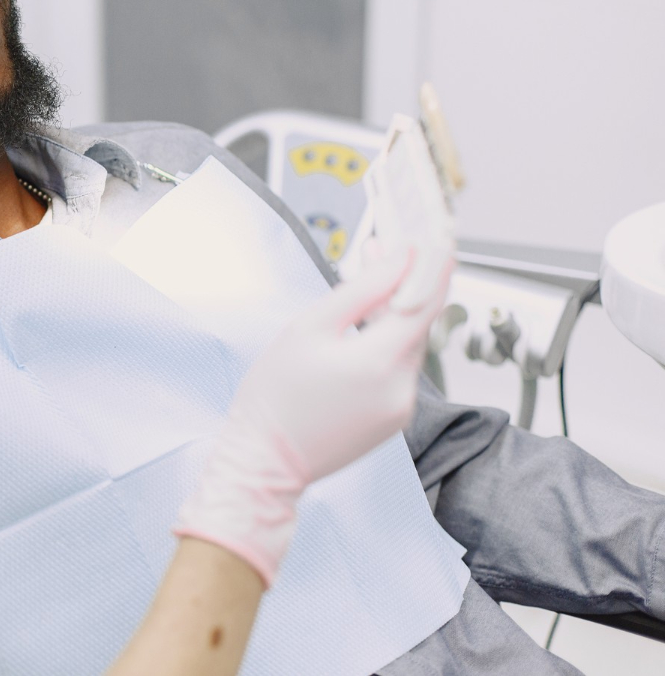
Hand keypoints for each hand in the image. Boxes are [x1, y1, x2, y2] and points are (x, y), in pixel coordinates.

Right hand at [173, 249, 451, 585]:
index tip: (433, 237)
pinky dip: (384, 346)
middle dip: (403, 285)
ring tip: (364, 289)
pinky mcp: (392, 420)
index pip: (427, 301)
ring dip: (393, 315)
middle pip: (417, 323)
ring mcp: (400, 408)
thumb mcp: (309, 328)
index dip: (433, 265)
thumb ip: (361, 291)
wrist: (265, 461)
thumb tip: (399, 261)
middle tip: (380, 250)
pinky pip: (396, 371)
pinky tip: (358, 333)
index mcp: (382, 361)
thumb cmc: (275, 395)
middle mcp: (403, 387)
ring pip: (406, 346)